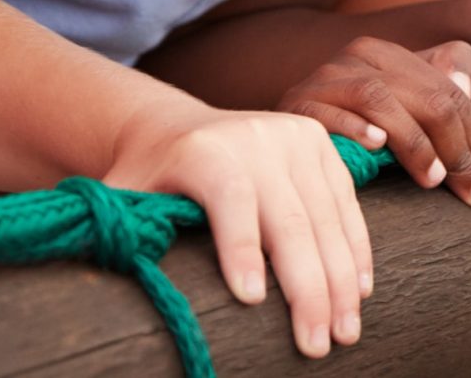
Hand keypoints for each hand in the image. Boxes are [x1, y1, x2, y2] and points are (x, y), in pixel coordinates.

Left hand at [105, 101, 368, 358]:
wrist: (175, 125)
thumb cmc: (147, 180)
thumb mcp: (124, 199)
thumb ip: (122, 232)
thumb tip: (110, 287)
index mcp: (204, 151)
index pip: (230, 200)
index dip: (239, 248)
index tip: (250, 301)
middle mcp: (257, 138)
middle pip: (291, 219)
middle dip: (307, 288)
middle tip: (317, 345)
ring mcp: (295, 137)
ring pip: (326, 217)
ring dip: (340, 280)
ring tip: (345, 332)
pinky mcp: (321, 142)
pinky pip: (346, 202)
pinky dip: (356, 249)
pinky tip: (359, 291)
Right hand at [278, 37, 470, 207]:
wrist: (272, 137)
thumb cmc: (350, 128)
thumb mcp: (400, 102)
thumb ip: (441, 83)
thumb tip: (465, 82)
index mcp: (386, 53)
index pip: (447, 88)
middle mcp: (355, 57)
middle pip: (423, 93)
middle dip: (453, 146)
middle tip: (468, 190)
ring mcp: (322, 79)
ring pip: (380, 98)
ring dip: (413, 141)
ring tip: (432, 178)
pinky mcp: (294, 107)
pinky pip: (327, 112)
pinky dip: (354, 127)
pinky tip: (377, 147)